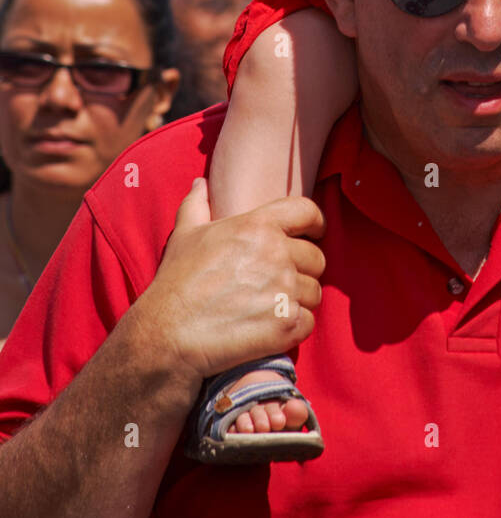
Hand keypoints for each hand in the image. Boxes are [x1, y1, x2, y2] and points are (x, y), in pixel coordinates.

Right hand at [137, 178, 325, 387]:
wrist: (167, 333)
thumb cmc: (175, 282)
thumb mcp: (184, 235)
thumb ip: (197, 204)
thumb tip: (201, 184)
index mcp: (258, 225)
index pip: (307, 212)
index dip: (316, 223)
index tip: (315, 233)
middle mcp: (276, 253)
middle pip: (316, 258)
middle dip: (304, 270)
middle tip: (281, 283)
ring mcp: (284, 289)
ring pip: (314, 292)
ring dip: (299, 300)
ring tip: (272, 308)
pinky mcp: (287, 324)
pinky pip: (309, 322)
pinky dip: (295, 328)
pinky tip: (272, 329)